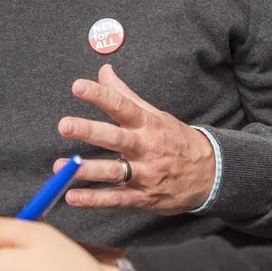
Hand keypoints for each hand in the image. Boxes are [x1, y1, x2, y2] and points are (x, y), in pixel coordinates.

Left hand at [57, 64, 215, 212]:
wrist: (210, 174)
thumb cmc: (176, 140)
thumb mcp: (155, 115)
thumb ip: (125, 95)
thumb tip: (104, 71)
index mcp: (148, 124)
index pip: (122, 106)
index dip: (100, 96)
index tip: (78, 86)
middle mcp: (146, 148)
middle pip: (116, 138)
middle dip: (90, 131)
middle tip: (65, 125)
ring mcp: (145, 174)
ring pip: (114, 171)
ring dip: (86, 169)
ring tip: (61, 167)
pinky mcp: (144, 197)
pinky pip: (116, 199)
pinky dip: (94, 199)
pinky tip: (72, 196)